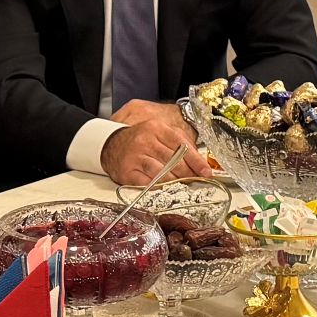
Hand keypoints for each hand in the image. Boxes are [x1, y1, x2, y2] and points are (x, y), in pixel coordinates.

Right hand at [100, 101, 217, 185]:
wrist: (111, 144)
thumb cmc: (139, 140)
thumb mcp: (159, 134)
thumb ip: (178, 145)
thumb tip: (198, 163)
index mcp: (157, 129)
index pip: (182, 146)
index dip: (196, 161)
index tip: (206, 172)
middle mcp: (146, 141)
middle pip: (174, 162)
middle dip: (188, 174)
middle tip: (195, 181)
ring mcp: (136, 156)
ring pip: (163, 174)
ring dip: (175, 182)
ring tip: (181, 185)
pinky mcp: (128, 171)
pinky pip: (148, 183)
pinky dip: (159, 187)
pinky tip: (164, 187)